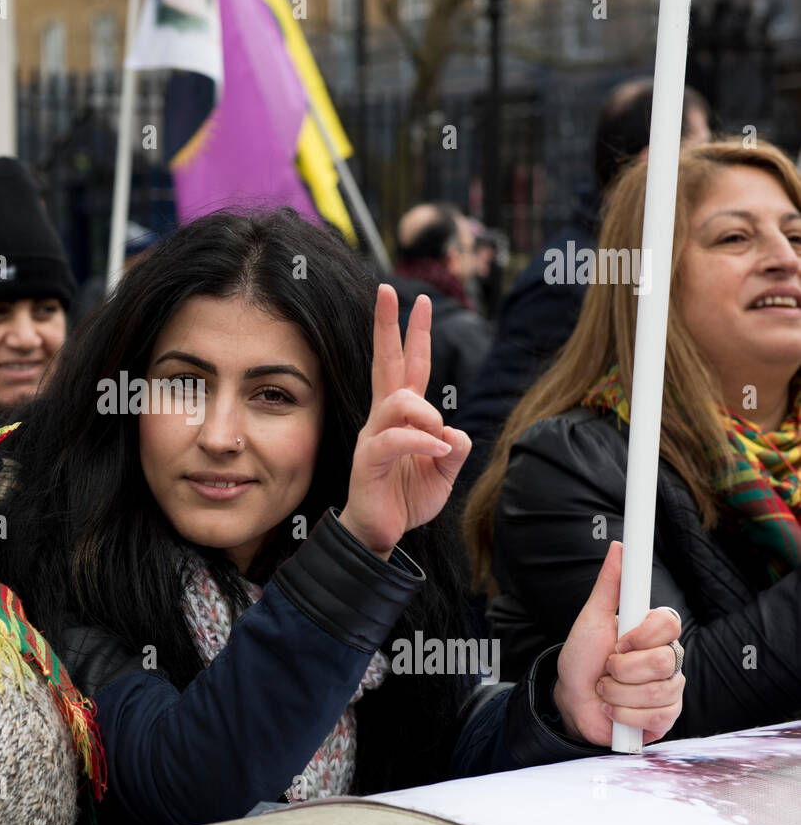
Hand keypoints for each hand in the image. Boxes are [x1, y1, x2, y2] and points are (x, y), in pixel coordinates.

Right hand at [338, 284, 470, 557]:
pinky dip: (421, 441)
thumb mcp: (443, 472)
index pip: (409, 366)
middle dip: (387, 326)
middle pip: (385, 363)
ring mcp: (373, 437)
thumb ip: (454, 449)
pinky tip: (437, 451)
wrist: (380, 533)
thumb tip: (456, 431)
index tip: (419, 301)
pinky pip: (393, 438)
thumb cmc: (406, 499)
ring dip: (425, 412)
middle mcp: (383, 419)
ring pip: (397, 401)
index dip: (413, 334)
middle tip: (387, 291)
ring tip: (439, 434)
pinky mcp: (368, 460)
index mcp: (402, 417)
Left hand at [553, 541, 683, 744]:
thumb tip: (617, 546)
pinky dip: (623, 715)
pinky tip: (613, 710)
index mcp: (654, 631)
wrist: (573, 700)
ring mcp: (671, 688)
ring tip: (605, 689)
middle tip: (606, 668)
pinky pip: (655, 716)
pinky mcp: (667, 716)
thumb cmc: (583, 656)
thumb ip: (608, 585)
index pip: (670, 622)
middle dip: (622, 669)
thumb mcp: (591, 618)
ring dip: (617, 693)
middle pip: (664, 661)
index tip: (618, 642)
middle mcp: (668, 657)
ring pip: (658, 691)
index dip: (643, 635)